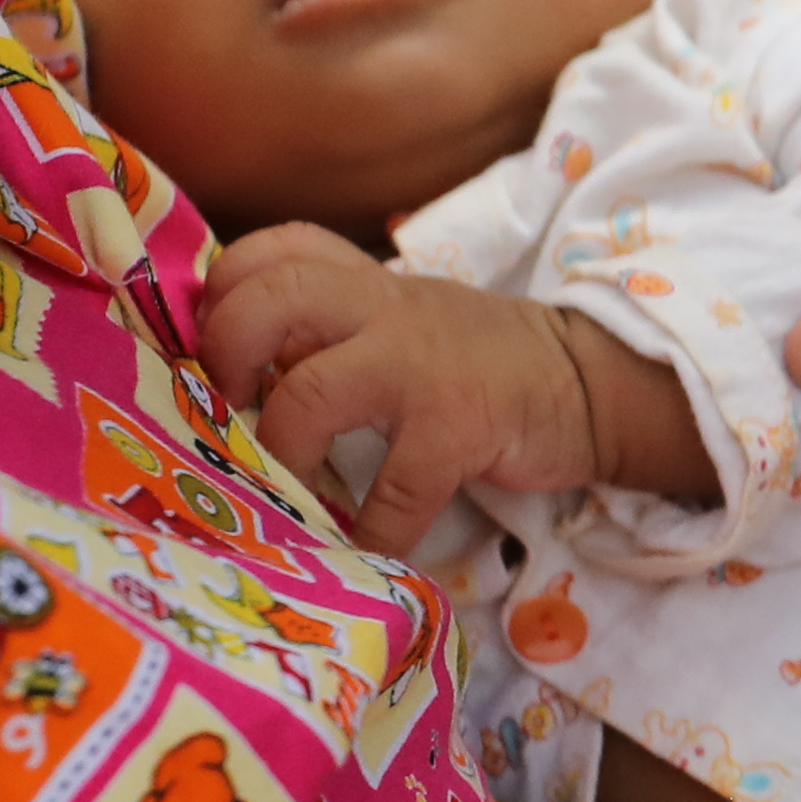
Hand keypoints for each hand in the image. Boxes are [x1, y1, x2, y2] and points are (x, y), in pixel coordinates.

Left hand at [198, 225, 654, 555]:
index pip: (277, 249)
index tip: (212, 345)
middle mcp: (385, 310)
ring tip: (281, 493)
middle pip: (271, 298)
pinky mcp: (460, 427)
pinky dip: (371, 531)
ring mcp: (421, 367)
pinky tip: (362, 552)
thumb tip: (243, 368)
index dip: (224, 290)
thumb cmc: (483, 360)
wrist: (589, 382)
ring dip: (279, 453)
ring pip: (311, 391)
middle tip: (224, 409)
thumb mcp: (406, 318)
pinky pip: (396, 489)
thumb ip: (337, 325)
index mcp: (368, 283)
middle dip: (225, 352)